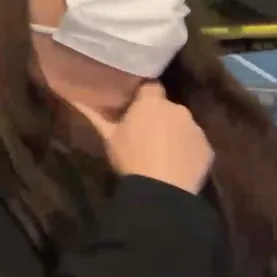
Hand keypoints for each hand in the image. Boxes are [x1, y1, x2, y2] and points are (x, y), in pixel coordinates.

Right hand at [73, 83, 213, 194]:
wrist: (163, 190)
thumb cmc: (131, 158)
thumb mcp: (108, 137)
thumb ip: (93, 113)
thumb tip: (69, 94)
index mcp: (152, 103)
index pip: (150, 85)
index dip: (142, 94)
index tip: (133, 105)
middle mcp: (178, 109)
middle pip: (167, 106)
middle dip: (158, 115)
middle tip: (144, 132)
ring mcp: (196, 129)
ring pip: (182, 125)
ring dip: (173, 132)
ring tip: (160, 151)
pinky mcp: (207, 149)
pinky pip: (194, 143)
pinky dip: (186, 149)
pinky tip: (175, 163)